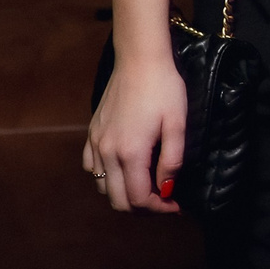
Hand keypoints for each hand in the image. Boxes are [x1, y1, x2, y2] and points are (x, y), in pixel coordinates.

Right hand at [85, 49, 185, 213]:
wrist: (139, 59)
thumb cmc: (164, 89)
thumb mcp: (177, 124)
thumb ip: (172, 161)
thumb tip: (167, 189)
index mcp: (130, 153)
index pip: (138, 200)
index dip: (159, 209)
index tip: (175, 205)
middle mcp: (107, 153)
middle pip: (118, 201)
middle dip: (142, 207)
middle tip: (163, 199)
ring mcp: (96, 143)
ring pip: (103, 188)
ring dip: (125, 193)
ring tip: (147, 184)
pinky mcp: (92, 133)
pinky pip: (92, 168)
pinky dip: (107, 177)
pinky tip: (125, 168)